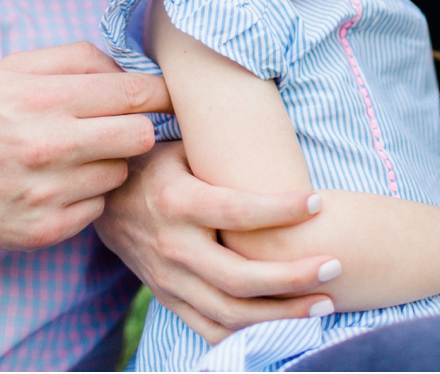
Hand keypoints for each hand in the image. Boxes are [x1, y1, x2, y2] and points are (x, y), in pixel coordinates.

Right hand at [0, 41, 161, 253]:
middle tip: (120, 126)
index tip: (160, 95)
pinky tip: (56, 186)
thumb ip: (74, 59)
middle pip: (141, 135)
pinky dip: (85, 196)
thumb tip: (129, 66)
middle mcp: (49, 145)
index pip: (136, 92)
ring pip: (121, 174)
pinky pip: (97, 208)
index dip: (158, 92)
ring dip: (109, 163)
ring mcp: (49, 193)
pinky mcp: (45, 231)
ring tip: (76, 157)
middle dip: (138, 127)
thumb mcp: (9, 69)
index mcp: (43, 98)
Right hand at [94, 142, 338, 344]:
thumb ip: (215, 145)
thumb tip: (264, 106)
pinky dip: (251, 334)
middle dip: (293, 277)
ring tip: (326, 302)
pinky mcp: (170, 300)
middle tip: (335, 265)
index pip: (236, 211)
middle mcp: (172, 247)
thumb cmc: (154, 164)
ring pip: (231, 312)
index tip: (318, 202)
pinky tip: (288, 326)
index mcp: (176, 202)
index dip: (280, 210)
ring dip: (283, 313)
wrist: (103, 203)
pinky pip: (212, 330)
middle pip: (239, 277)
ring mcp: (170, 280)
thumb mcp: (176, 145)